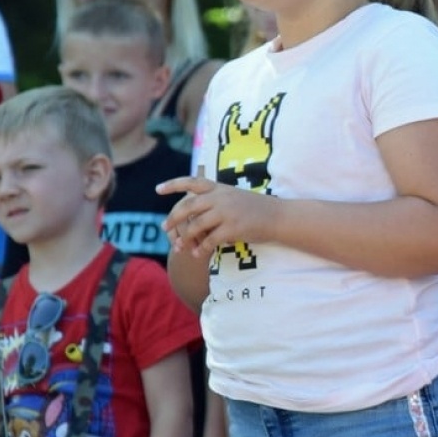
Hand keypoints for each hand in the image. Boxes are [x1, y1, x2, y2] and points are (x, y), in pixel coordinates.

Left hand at [158, 176, 276, 258]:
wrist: (279, 217)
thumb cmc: (258, 208)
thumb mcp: (236, 196)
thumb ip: (217, 198)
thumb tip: (194, 206)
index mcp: (220, 188)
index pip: (192, 182)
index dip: (173, 185)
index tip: (158, 189)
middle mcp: (221, 198)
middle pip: (187, 207)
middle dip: (173, 218)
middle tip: (165, 228)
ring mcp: (226, 213)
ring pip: (196, 226)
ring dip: (186, 238)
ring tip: (181, 247)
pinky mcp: (232, 228)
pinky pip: (209, 240)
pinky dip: (201, 248)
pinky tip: (198, 254)